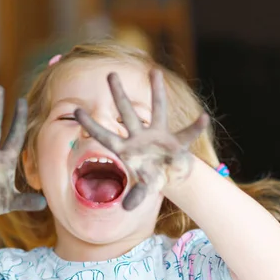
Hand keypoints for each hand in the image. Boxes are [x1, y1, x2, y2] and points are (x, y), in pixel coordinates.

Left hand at [75, 69, 208, 210]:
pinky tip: (204, 119)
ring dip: (157, 91)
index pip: (104, 135)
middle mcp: (139, 136)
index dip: (90, 124)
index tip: (75, 110)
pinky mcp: (174, 139)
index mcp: (125, 149)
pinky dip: (196, 128)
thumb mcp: (144, 189)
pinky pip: (187, 133)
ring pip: (156, 109)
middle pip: (126, 112)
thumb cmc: (151, 179)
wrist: (167, 176)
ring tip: (155, 72)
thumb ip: (136, 196)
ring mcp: (156, 134)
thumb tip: (126, 208)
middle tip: (110, 73)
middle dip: (118, 94)